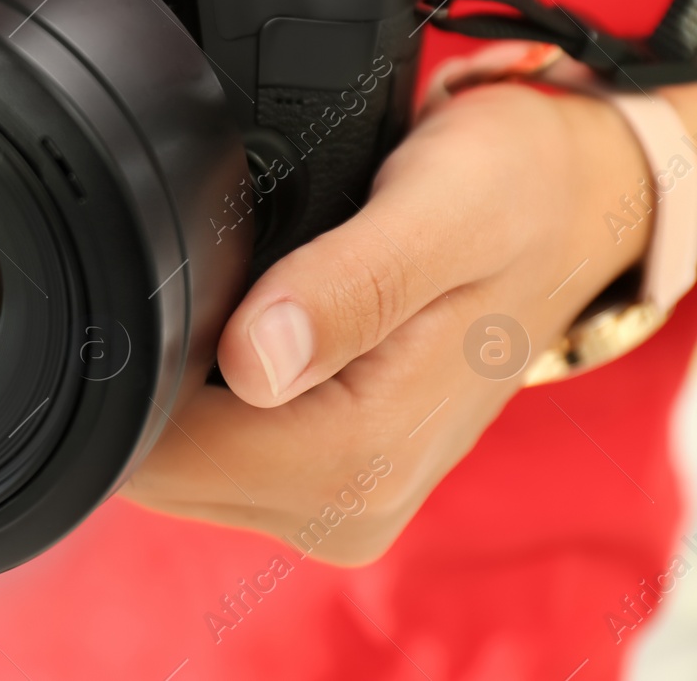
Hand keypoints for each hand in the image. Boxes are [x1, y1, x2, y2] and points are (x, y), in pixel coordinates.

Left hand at [121, 83, 652, 562]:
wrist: (567, 209)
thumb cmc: (513, 196)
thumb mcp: (442, 213)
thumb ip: (348, 288)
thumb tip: (253, 363)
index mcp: (361, 464)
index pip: (167, 456)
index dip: (136, 367)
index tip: (159, 281)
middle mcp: (342, 507)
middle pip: (161, 465)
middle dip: (152, 371)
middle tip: (211, 265)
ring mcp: (332, 502)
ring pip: (180, 460)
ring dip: (178, 377)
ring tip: (243, 288)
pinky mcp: (324, 478)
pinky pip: (214, 448)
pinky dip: (205, 387)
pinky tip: (247, 324)